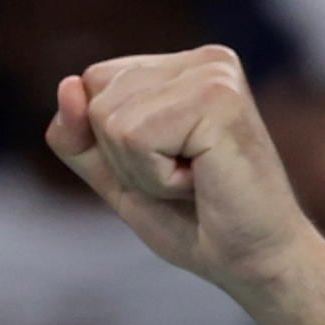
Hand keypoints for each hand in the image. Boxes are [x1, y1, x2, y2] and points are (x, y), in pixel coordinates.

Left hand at [46, 48, 324, 324]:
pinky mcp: (217, 99)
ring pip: (110, 119)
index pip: (92, 84)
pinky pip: (134, 138)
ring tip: (197, 182)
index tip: (173, 166)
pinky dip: (158, 178)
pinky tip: (203, 182)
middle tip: (188, 181)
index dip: (111, 144)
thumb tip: (68, 85)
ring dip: (143, 171)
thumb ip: (78, 134)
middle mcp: (203, 59)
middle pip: (97, 98)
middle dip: (125, 158)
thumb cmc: (197, 224)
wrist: (257, 264)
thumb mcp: (117, 176)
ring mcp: (214, 74)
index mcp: (184, 66)